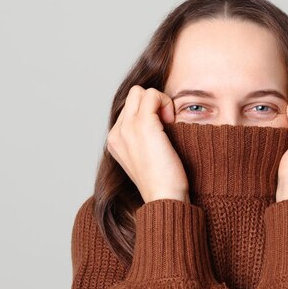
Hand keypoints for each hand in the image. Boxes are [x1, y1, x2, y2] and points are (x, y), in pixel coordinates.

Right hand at [107, 85, 189, 202]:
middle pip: (133, 95)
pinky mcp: (143, 125)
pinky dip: (165, 102)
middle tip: (167, 124)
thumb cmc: (163, 182)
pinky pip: (152, 95)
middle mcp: (116, 133)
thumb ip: (144, 139)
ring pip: (141, 91)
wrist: (165, 197)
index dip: (149, 112)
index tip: (163, 131)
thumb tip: (159, 119)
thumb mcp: (147, 157)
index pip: (129, 108)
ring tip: (169, 123)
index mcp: (115, 141)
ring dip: (159, 101)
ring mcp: (127, 128)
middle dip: (153, 102)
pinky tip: (172, 122)